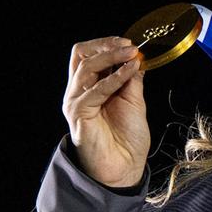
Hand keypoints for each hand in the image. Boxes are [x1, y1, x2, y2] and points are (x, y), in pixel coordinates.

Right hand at [62, 37, 149, 188]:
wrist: (123, 168)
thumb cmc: (127, 139)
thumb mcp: (134, 101)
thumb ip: (131, 79)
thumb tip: (136, 57)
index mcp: (89, 87)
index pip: (88, 55)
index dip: (106, 45)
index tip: (129, 43)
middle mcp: (78, 91)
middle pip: (82, 55)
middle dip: (105, 46)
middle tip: (129, 45)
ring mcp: (75, 101)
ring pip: (87, 67)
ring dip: (112, 58)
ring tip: (133, 55)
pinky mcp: (78, 112)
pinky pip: (96, 89)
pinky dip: (115, 78)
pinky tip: (130, 71)